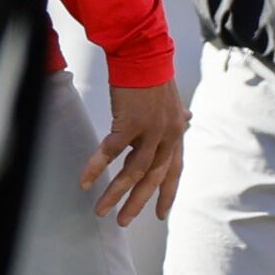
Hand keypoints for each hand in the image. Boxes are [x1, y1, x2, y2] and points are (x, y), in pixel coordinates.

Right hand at [82, 79, 188, 224]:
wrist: (143, 53)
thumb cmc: (154, 75)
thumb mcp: (172, 99)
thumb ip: (178, 116)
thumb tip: (189, 118)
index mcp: (177, 132)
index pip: (175, 170)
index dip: (167, 193)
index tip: (161, 214)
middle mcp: (168, 135)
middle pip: (154, 178)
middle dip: (138, 202)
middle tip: (123, 221)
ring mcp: (150, 130)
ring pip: (133, 172)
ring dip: (115, 193)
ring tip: (101, 209)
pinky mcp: (130, 123)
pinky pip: (111, 152)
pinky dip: (97, 168)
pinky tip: (85, 181)